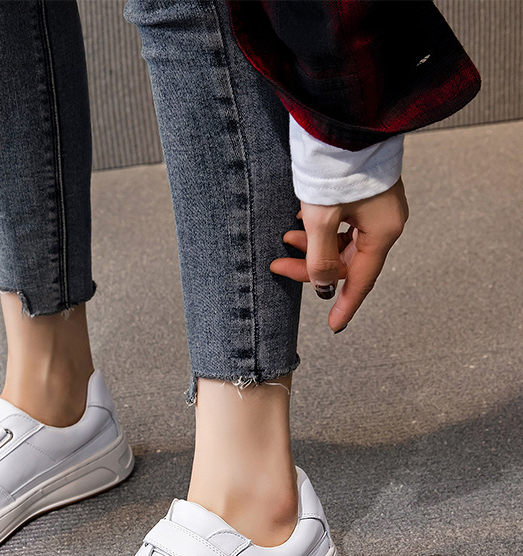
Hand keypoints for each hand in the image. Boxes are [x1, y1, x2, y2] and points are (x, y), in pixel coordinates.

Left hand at [270, 178, 408, 331]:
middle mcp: (385, 222)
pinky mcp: (365, 195)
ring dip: (312, 245)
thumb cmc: (336, 168)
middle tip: (279, 263)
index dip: (345, 304)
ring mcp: (376, 208)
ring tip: (285, 238)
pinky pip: (342, 224)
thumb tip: (325, 284)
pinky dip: (319, 228)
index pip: (361, 280)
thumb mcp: (320, 219)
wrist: (341, 122)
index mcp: (382, 232)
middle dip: (312, 265)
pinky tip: (300, 222)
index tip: (334, 326)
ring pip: (341, 242)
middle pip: (346, 261)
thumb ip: (320, 258)